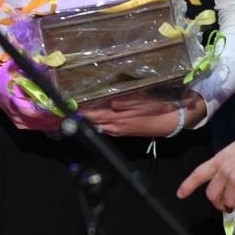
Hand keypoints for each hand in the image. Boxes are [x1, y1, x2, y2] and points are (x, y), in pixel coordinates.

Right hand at [0, 62, 62, 132]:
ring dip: (52, 123)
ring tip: (67, 118)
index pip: (28, 109)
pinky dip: (47, 126)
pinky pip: (34, 127)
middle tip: (69, 113)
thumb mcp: (11, 66)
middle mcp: (14, 111)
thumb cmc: (3, 76)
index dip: (44, 111)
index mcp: (12, 98)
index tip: (58, 108)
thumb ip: (25, 63)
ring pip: (37, 126)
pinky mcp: (19, 123)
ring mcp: (16, 119)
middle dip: (53, 118)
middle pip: (36, 120)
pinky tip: (58, 122)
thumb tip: (43, 59)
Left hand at [77, 87, 206, 138]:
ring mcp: (117, 130)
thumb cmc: (157, 109)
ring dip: (86, 119)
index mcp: (117, 118)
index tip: (66, 105)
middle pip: (91, 121)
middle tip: (64, 109)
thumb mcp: (142, 102)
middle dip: (79, 116)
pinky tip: (92, 116)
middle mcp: (114, 126)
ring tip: (75, 110)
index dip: (79, 111)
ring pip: (97, 125)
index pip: (93, 115)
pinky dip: (96, 122)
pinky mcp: (122, 131)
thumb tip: (110, 103)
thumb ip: (125, 103)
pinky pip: (104, 127)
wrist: (170, 123)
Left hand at [175, 132, 234, 213]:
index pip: (199, 173)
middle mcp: (223, 170)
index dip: (188, 185)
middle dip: (220, 204)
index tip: (180, 194)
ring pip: (229, 202)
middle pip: (212, 195)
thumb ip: (233, 163)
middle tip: (231, 206)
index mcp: (220, 159)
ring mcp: (233, 180)